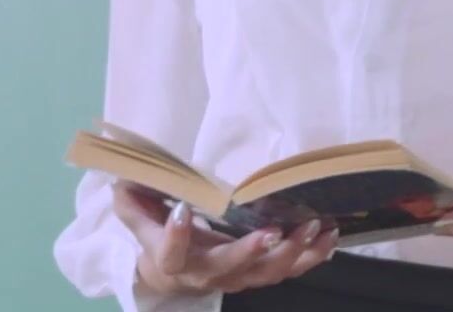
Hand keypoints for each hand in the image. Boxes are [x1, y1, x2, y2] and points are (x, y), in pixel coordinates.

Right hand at [110, 182, 339, 296]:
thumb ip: (133, 201)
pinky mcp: (258, 274)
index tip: (184, 211)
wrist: (171, 276)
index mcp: (174, 261)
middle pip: (230, 269)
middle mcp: (207, 274)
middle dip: (252, 252)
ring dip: (293, 253)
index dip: (176, 236)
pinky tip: (329, 237)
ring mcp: (237, 278)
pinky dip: (311, 256)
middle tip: (274, 230)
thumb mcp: (139, 220)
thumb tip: (123, 175)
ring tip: (315, 227)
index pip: (172, 254)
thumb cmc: (158, 238)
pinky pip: (288, 271)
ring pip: (267, 274)